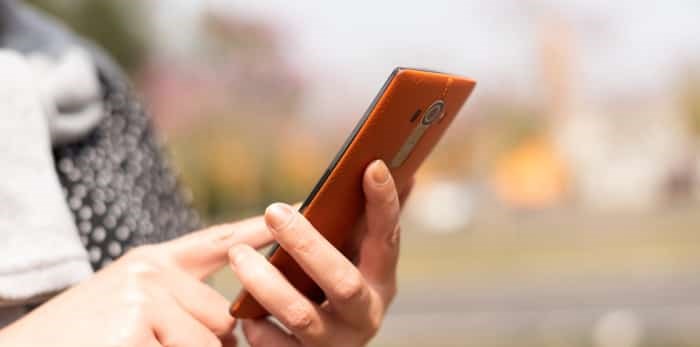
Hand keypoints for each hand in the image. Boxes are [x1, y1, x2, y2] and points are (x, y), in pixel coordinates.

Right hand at [0, 217, 273, 346]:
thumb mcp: (130, 305)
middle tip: (159, 338)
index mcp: (153, 262)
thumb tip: (232, 326)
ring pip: (210, 342)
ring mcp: (144, 295)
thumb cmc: (81, 337)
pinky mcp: (135, 326)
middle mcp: (152, 271)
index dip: (259, 232)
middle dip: (210, 344)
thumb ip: (180, 303)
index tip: (299, 208)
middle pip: (223, 316)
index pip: (218, 242)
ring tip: (136, 340)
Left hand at [229, 160, 411, 346]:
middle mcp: (366, 314)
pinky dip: (257, 326)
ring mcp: (337, 342)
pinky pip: (276, 346)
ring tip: (239, 255)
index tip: (370, 165)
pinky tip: (244, 310)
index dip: (383, 204)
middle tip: (274, 212)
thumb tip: (386, 164)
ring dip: (267, 283)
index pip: (389, 237)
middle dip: (306, 245)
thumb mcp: (356, 256)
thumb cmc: (336, 284)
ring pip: (302, 315)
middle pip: (342, 282)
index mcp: (381, 279)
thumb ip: (367, 219)